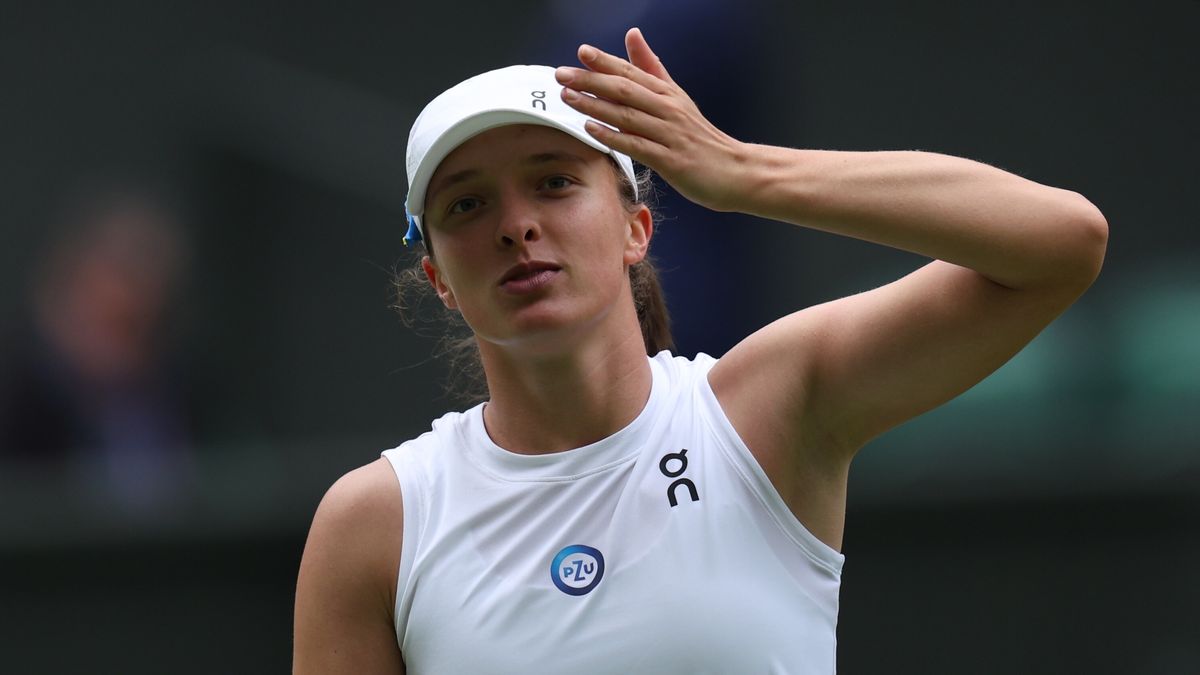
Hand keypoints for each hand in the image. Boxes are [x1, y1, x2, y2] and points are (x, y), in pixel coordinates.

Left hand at [555, 27, 749, 212]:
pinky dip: (614, 137)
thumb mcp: (677, 98)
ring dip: (595, 105)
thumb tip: (632, 35)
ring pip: (627, 116)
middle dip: (591, 80)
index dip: (606, 61)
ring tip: (569, 97)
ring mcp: (670, 134)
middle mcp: (668, 109)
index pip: (632, 72)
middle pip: (625, 90)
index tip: (581, 52)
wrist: (735, 171)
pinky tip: (592, 130)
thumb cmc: (700, 138)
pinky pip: (637, 146)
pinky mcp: (671, 160)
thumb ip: (652, 68)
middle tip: (562, 75)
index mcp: (667, 94)